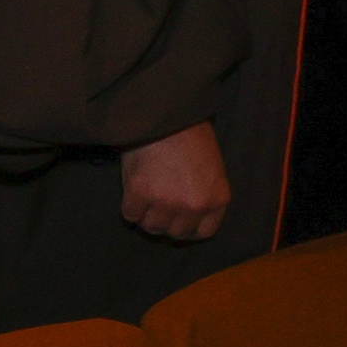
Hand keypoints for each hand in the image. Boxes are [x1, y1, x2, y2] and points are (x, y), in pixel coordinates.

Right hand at [119, 122, 229, 240]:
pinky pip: (130, 215)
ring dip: (145, 216)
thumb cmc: (189, 134)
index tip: (177, 220)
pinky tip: (131, 193)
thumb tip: (183, 213)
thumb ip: (201, 194)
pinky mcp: (140, 193)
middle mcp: (194, 205)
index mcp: (216, 199)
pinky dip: (129, 207)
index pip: (203, 232)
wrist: (165, 114)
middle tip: (156, 207)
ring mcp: (167, 201)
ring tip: (143, 200)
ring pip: (151, 227)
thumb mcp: (209, 169)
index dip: (187, 227)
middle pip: (175, 232)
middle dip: (165, 222)